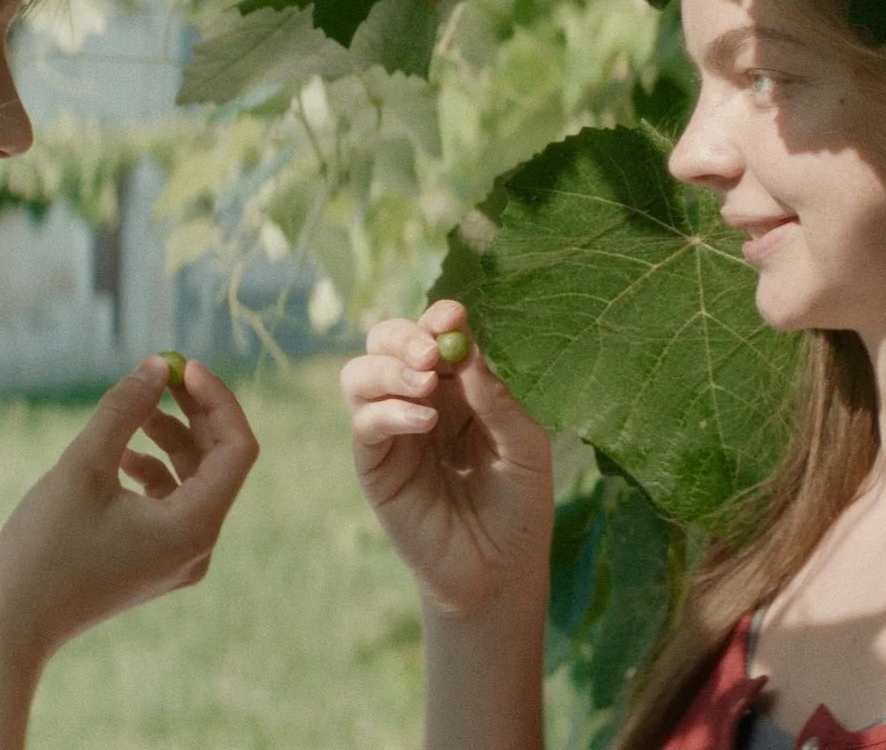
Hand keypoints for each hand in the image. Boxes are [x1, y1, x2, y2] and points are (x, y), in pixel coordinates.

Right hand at [0, 353, 258, 666]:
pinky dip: (154, 470)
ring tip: (132, 411)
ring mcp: (179, 559)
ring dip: (170, 438)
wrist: (12, 626)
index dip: (216, 401)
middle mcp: (198, 547)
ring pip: (194, 481)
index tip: (183, 367)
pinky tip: (119, 454)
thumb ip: (125, 410)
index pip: (236, 449)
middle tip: (162, 374)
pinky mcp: (155, 562)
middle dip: (193, 414)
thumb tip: (158, 365)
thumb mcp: (82, 466)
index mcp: (194, 527)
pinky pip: (172, 504)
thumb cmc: (44, 547)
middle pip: (219, 463)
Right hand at [340, 300, 552, 617]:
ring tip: (426, 384)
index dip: (437, 317)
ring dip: (389, 369)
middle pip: (386, 344)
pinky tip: (423, 420)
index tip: (452, 313)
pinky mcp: (375, 466)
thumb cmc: (519, 507)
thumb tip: (467, 352)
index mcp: (458, 387)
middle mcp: (419, 399)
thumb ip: (496, 400)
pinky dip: (389, 411)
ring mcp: (392, 431)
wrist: (498, 572)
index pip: (435, 336)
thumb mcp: (525, 448)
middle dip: (403, 337)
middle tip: (431, 352)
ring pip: (361, 375)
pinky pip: (365, 424)